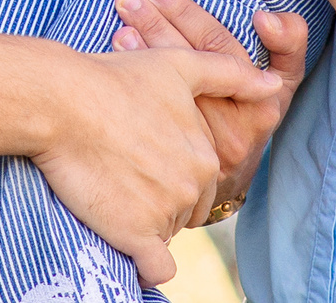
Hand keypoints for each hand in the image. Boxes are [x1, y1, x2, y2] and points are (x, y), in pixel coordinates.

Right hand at [33, 46, 283, 286]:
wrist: (62, 101)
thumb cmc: (114, 78)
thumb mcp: (178, 65)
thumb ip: (230, 75)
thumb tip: (273, 84)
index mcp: (206, 153)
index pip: (199, 183)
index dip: (172, 172)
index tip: (143, 156)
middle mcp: (194, 185)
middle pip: (185, 211)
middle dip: (162, 201)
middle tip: (126, 175)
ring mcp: (166, 211)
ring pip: (165, 233)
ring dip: (146, 223)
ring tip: (113, 192)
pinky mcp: (136, 233)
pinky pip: (154, 268)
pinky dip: (146, 266)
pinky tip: (130, 245)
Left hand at [113, 0, 307, 225]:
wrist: (227, 179)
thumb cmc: (251, 112)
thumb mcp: (284, 81)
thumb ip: (288, 45)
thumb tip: (266, 18)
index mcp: (263, 102)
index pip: (219, 48)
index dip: (187, 15)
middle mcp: (236, 129)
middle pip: (190, 65)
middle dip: (157, 23)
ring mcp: (206, 151)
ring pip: (169, 91)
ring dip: (142, 49)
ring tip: (121, 18)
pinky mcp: (182, 167)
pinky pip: (154, 119)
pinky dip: (134, 82)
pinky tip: (119, 55)